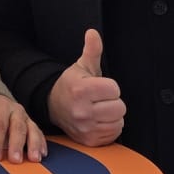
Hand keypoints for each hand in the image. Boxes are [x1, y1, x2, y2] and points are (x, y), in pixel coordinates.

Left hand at [0, 92, 44, 163]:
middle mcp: (15, 110)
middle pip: (18, 127)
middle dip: (17, 145)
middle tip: (15, 160)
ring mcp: (25, 117)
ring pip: (32, 130)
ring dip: (34, 145)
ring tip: (34, 159)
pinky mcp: (30, 124)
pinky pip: (38, 133)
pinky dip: (41, 143)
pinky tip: (42, 154)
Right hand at [48, 29, 124, 146]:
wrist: (54, 106)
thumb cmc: (72, 85)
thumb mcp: (82, 66)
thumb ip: (92, 50)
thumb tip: (93, 33)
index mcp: (81, 90)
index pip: (115, 89)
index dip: (110, 87)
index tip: (100, 87)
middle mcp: (82, 111)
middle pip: (120, 108)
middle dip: (113, 102)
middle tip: (101, 100)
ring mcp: (85, 128)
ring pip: (118, 122)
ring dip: (113, 116)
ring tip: (100, 110)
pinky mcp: (89, 140)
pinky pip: (113, 134)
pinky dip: (110, 128)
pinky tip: (99, 121)